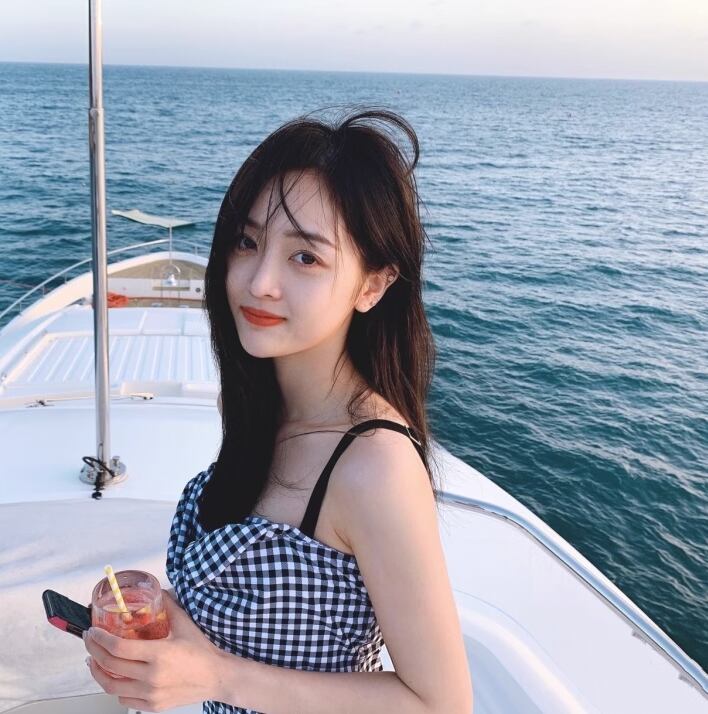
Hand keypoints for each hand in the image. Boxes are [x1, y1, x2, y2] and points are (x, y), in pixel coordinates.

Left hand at [84, 589, 226, 711]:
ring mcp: (150, 694)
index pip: (118, 647)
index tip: (94, 632)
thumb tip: (157, 592)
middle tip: (91, 641)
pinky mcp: (152, 706)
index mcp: (159, 654)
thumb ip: (169, 607)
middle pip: (110, 666)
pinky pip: (124, 699)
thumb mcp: (186, 625)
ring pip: (112, 686)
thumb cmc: (202, 651)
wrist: (216, 677)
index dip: (101, 639)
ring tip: (95, 661)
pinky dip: (116, 688)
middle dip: (94, 651)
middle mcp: (151, 677)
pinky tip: (116, 677)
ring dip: (98, 672)